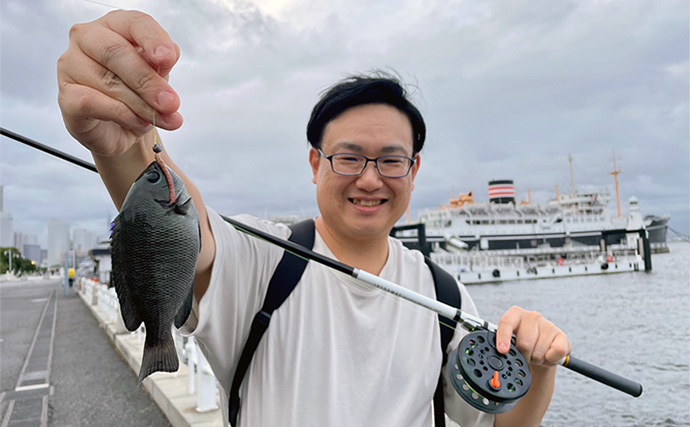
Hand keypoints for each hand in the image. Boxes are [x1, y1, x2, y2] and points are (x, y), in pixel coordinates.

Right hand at [57, 10, 182, 156]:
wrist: (121, 130)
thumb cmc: (137, 94)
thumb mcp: (157, 77)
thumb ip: (161, 65)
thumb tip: (166, 59)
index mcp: (115, 26)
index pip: (134, 23)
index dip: (152, 39)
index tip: (168, 58)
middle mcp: (87, 38)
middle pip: (116, 52)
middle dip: (148, 81)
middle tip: (170, 103)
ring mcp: (71, 65)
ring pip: (109, 81)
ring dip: (142, 105)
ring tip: (163, 118)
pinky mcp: (66, 96)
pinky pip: (94, 102)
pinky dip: (123, 115)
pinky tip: (140, 122)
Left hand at [495, 306, 570, 367]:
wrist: (541, 349)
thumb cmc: (522, 344)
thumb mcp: (510, 341)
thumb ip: (504, 345)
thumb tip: (501, 352)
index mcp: (514, 314)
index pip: (506, 323)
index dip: (503, 338)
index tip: (503, 350)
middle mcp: (532, 316)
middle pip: (524, 344)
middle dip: (524, 357)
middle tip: (525, 356)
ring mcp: (548, 324)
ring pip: (539, 352)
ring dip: (537, 360)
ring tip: (536, 355)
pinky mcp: (562, 335)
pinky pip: (557, 352)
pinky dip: (551, 360)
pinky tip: (548, 355)